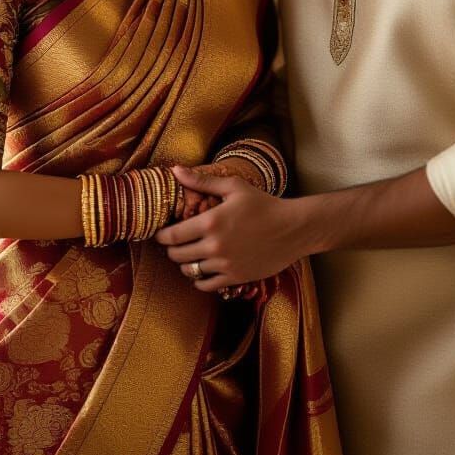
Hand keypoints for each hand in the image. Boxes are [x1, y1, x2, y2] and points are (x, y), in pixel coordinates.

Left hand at [156, 165, 309, 291]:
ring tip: (189, 255)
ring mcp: (224, 264)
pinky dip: (199, 279)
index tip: (161, 234)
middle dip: (171, 250)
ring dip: (185, 264)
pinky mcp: (235, 277)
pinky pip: (205, 285)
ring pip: (189, 271)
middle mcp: (214, 245)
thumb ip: (202, 181)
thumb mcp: (234, 187)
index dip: (161, 236)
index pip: (171, 236)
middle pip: (177, 255)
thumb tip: (175, 170)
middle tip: (175, 244)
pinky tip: (202, 270)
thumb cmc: (264, 204)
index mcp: (211, 221)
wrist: (293, 228)